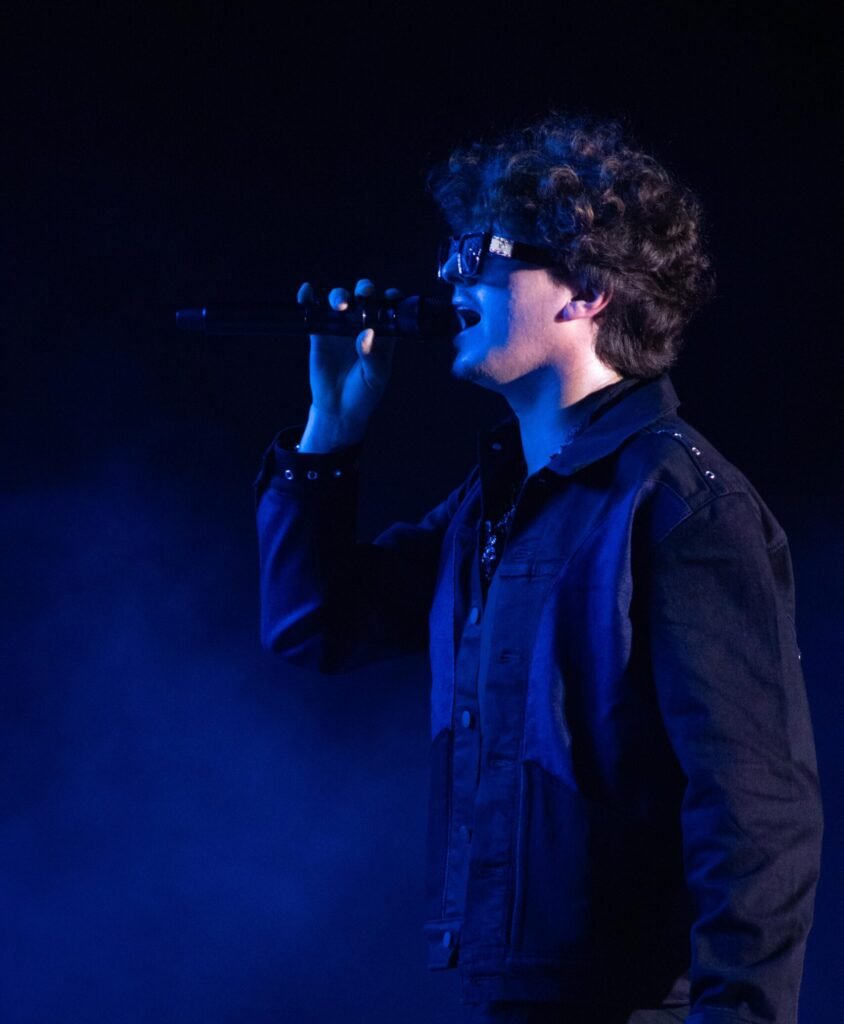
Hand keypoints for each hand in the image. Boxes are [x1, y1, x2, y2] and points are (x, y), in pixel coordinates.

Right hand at [297, 279, 397, 451]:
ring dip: (339, 296)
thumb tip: (366, 333)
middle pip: (363, 298)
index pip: (388, 309)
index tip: (390, 296)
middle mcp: (361, 325)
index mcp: (382, 334)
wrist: (339, 409)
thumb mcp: (375, 378)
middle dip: (364, 289)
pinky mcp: (320, 335)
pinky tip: (306, 292)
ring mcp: (340, 328)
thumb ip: (372, 356)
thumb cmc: (364, 394)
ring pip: (340, 301)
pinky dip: (309, 300)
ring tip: (340, 306)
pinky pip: (314, 314)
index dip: (391, 298)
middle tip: (363, 294)